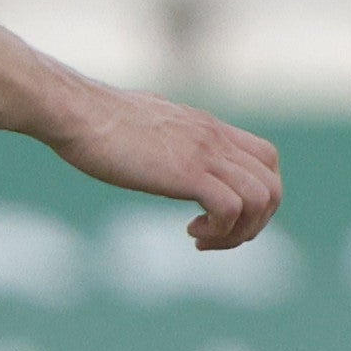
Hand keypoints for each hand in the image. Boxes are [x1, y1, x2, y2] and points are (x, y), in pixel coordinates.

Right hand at [62, 87, 280, 250]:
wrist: (76, 112)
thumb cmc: (96, 121)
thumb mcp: (145, 125)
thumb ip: (164, 137)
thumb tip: (154, 145)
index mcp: (208, 128)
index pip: (266, 159)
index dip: (256, 195)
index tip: (222, 214)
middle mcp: (215, 138)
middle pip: (273, 184)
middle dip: (255, 222)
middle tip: (218, 236)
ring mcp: (204, 153)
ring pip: (262, 198)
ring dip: (239, 232)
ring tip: (203, 238)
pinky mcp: (187, 172)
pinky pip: (231, 208)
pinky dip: (220, 231)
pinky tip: (190, 233)